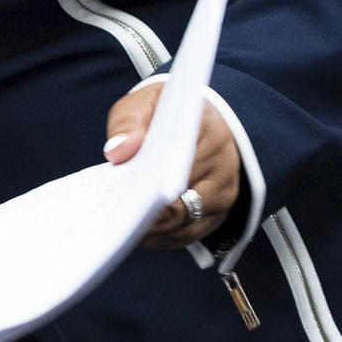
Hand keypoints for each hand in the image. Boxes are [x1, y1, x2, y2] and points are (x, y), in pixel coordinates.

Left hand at [104, 81, 242, 247]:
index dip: (159, 183)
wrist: (193, 119)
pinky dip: (162, 238)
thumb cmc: (165, 113)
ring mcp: (224, 193)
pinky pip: (189, 235)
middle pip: (188, 203)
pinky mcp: (216, 214)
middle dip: (152, 215)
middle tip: (118, 221)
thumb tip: (118, 151)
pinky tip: (136, 235)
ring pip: (188, 225)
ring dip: (156, 231)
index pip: (185, 162)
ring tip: (121, 231)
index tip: (133, 195)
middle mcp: (224, 166)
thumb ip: (129, 123)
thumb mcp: (143, 103)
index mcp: (208, 131)